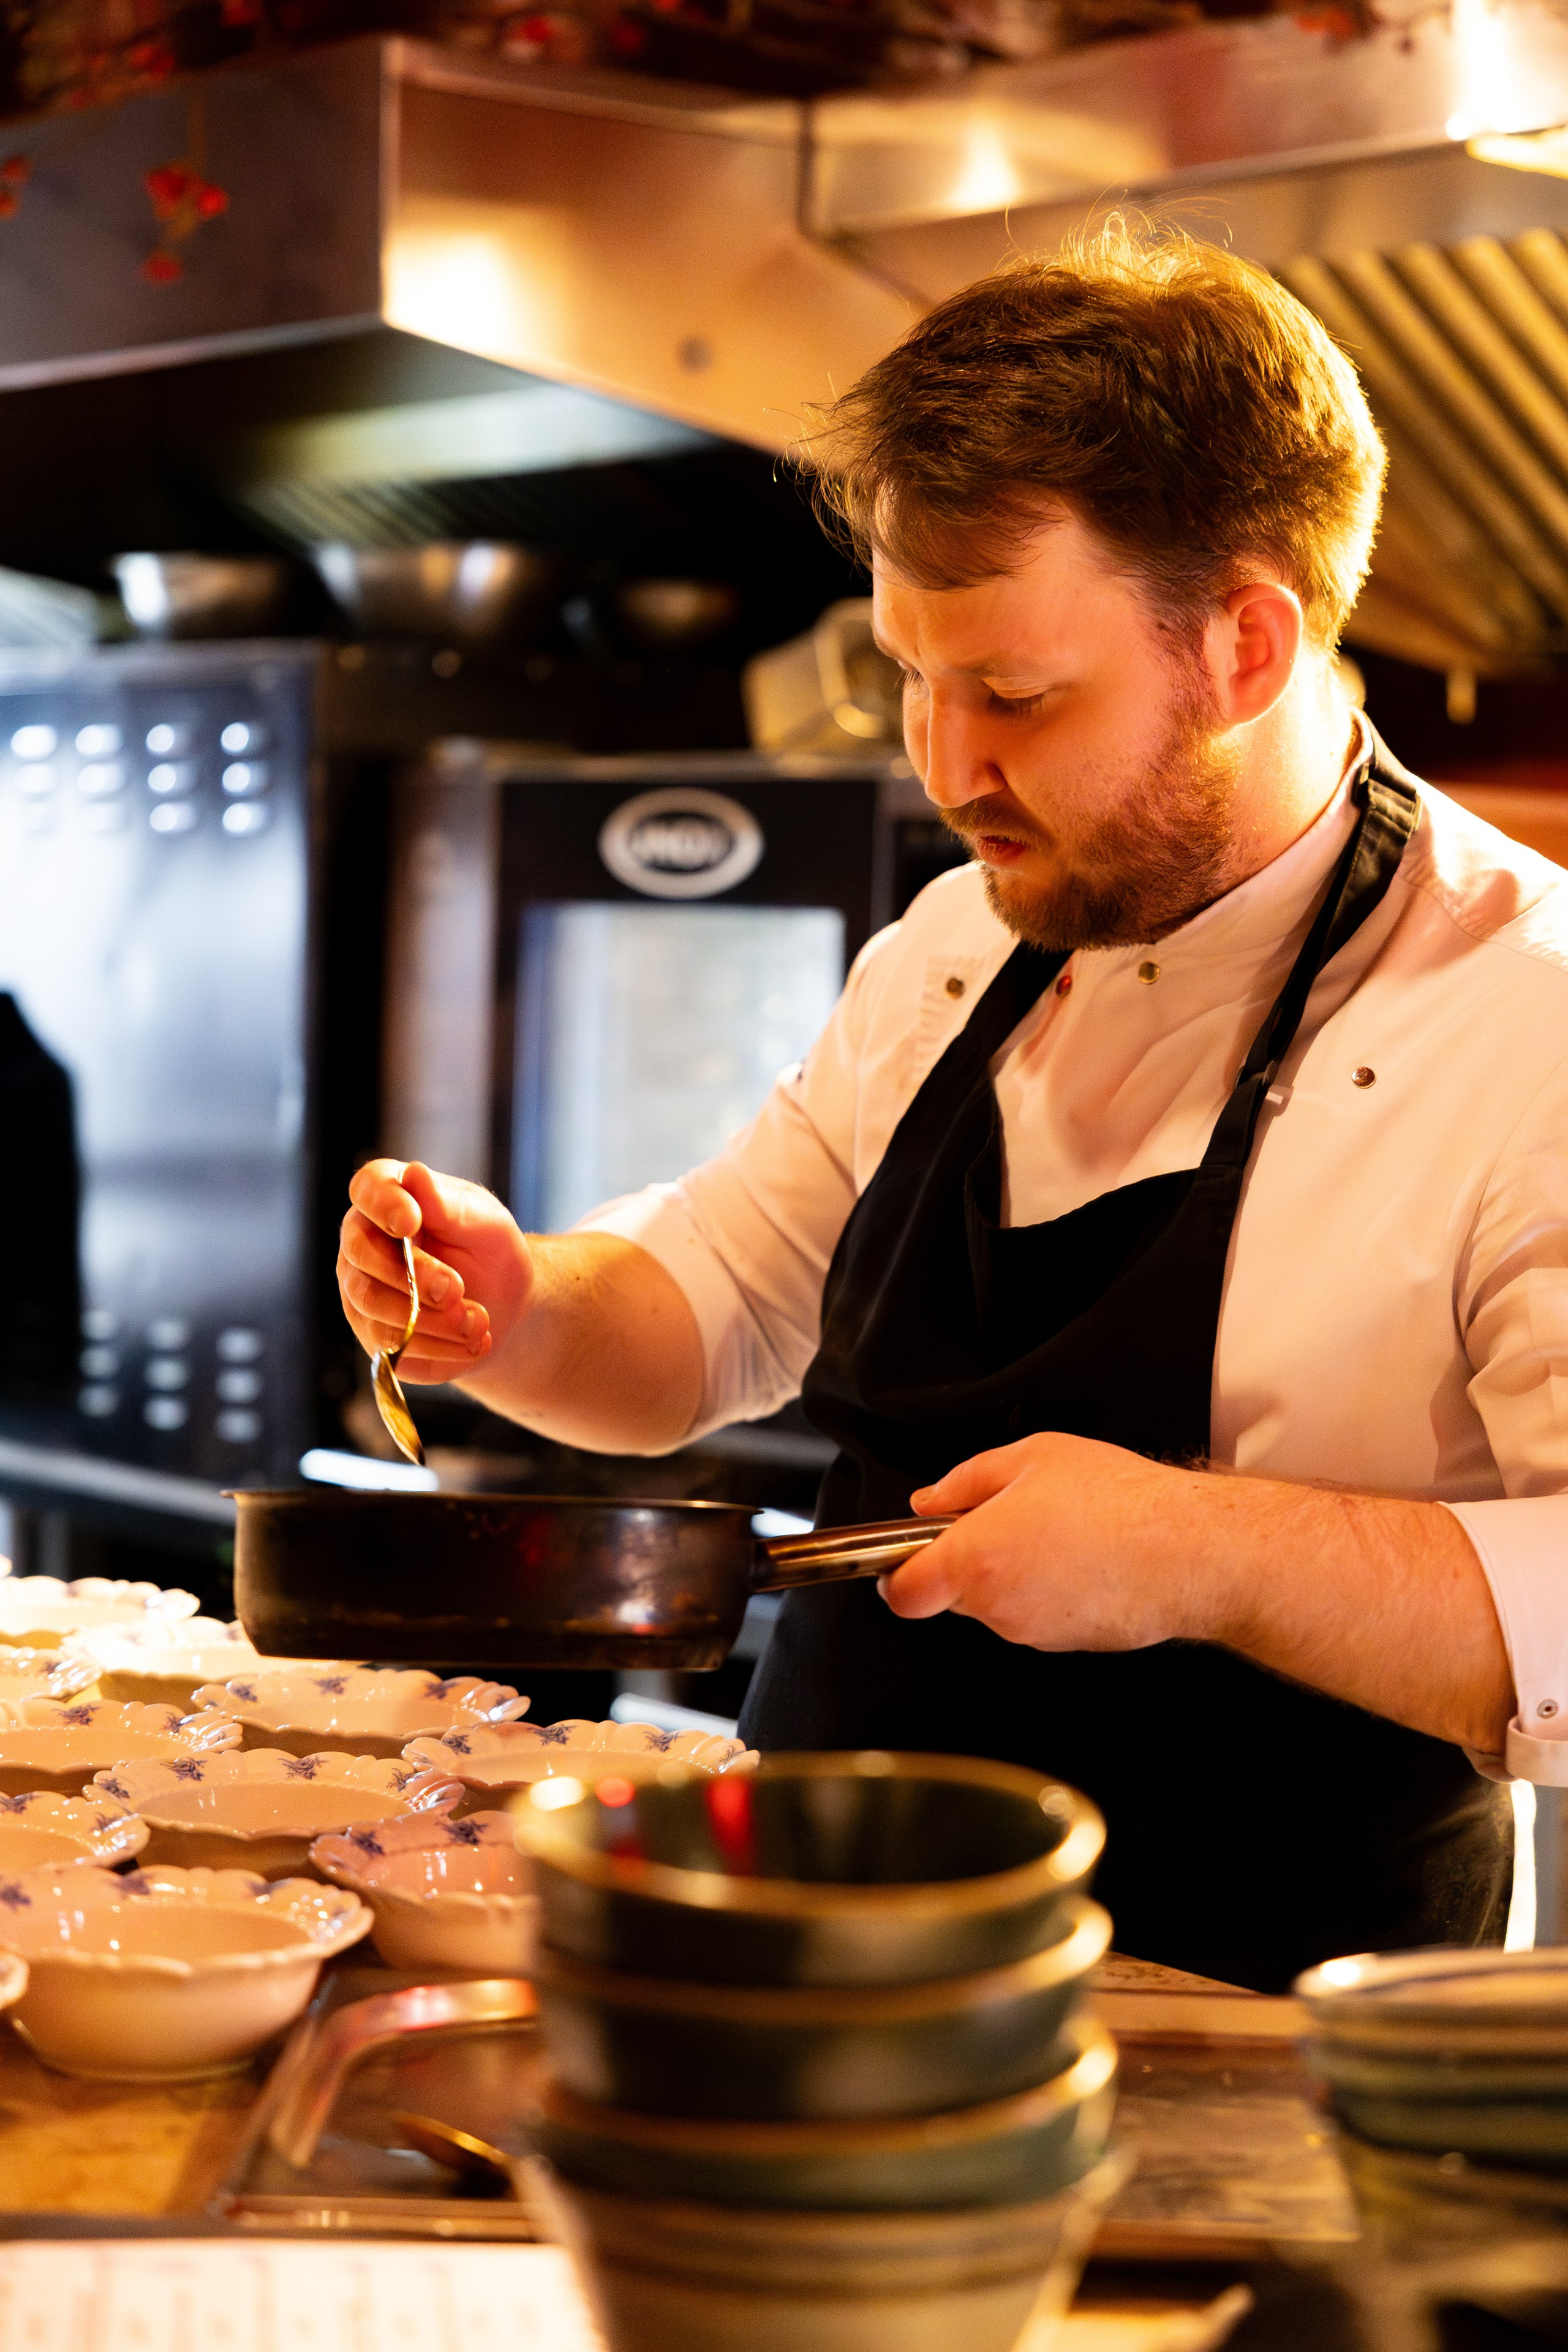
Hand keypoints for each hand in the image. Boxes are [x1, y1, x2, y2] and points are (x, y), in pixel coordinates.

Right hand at [337, 1160, 530, 1382]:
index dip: (383, 1205)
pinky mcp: (374, 1335)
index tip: (411, 1222)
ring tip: (478, 1320)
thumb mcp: (484, 1222)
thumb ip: (448, 1204)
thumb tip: (414, 1174)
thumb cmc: (490, 1251)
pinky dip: (438, 1347)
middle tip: (458, 1288)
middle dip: (413, 1276)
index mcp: (389, 1199)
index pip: (367, 1189)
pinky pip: (391, 1346)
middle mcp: (364, 1243)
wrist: (505, 1307)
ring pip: (373, 1306)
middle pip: (361, 1255)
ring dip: (431, 1318)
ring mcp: (362, 1291)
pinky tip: (472, 1341)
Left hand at [881, 1431, 1223, 1651]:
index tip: (904, 1558)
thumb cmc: (1117, 1500)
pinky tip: (1084, 1560)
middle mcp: (997, 1607)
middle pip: (952, 1596)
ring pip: (997, 1606)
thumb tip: (930, 1500)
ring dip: (1012, 1576)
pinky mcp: (1068, 1647)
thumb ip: (967, 1481)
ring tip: (1060, 1534)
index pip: (902, 1594)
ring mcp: (1033, 1633)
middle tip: (1009, 1521)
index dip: (895, 1575)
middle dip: (967, 1563)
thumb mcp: (1033, 1457)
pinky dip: (1048, 1594)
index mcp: (974, 1559)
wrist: (1190, 1551)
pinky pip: (1037, 1618)